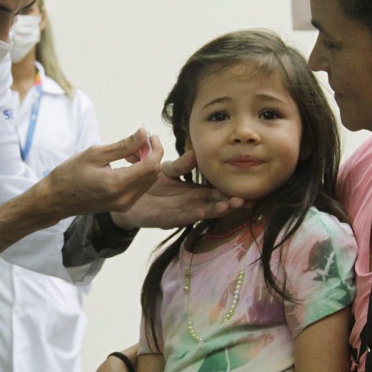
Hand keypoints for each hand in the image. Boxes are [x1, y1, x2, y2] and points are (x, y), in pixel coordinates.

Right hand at [40, 128, 163, 217]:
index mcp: (117, 184)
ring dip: (146, 163)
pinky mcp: (122, 206)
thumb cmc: (70, 174)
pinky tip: (127, 162)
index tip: (149, 135)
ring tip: (130, 151)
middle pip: (153, 173)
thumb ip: (123, 145)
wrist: (56, 199)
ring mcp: (124, 205)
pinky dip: (139, 172)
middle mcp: (124, 198)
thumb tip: (144, 133)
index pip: (151, 165)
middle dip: (151, 154)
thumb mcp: (95, 154)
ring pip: (149, 180)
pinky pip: (140, 187)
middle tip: (139, 140)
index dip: (155, 148)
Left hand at [110, 149, 246, 229]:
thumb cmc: (149, 182)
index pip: (215, 191)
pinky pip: (182, 218)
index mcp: (193, 190)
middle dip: (229, 203)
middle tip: (244, 200)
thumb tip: (196, 153)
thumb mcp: (168, 170)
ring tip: (229, 206)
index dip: (229, 191)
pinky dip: (193, 215)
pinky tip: (204, 212)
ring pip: (203, 212)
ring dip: (216, 210)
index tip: (245, 189)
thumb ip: (182, 164)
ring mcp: (181, 212)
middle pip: (214, 203)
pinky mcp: (167, 219)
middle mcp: (191, 203)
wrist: (126, 193)